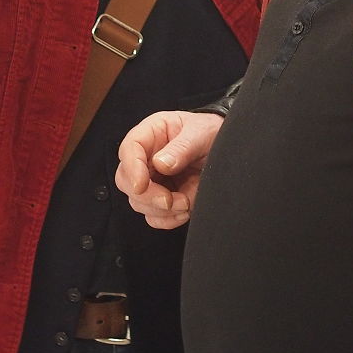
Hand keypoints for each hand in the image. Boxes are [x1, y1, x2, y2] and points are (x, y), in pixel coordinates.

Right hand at [115, 110, 223, 228]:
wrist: (227, 150)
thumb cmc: (210, 133)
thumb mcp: (202, 133)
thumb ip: (183, 147)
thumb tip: (161, 164)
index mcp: (151, 133)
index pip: (129, 149)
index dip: (131, 168)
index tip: (141, 185)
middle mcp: (146, 157)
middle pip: (125, 180)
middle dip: (147, 196)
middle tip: (169, 200)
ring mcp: (152, 180)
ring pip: (138, 202)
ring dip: (161, 210)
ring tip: (186, 202)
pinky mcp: (161, 199)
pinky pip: (153, 216)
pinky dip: (167, 219)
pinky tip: (184, 211)